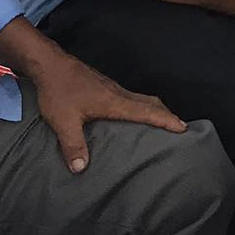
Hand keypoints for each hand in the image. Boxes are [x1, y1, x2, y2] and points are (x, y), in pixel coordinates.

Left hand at [24, 51, 185, 174]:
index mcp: (114, 102)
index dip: (165, 120)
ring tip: (161, 123)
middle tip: (179, 127)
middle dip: (166, 114)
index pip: (146, 111)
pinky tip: (133, 114)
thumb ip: (73, 145)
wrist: (51, 65)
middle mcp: (118, 93)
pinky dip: (141, 106)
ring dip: (154, 110)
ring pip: (140, 99)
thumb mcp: (63, 121)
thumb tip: (80, 169)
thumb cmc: (59, 92)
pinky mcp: (104, 86)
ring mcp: (112, 88)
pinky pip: (131, 97)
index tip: (183, 128)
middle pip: (150, 102)